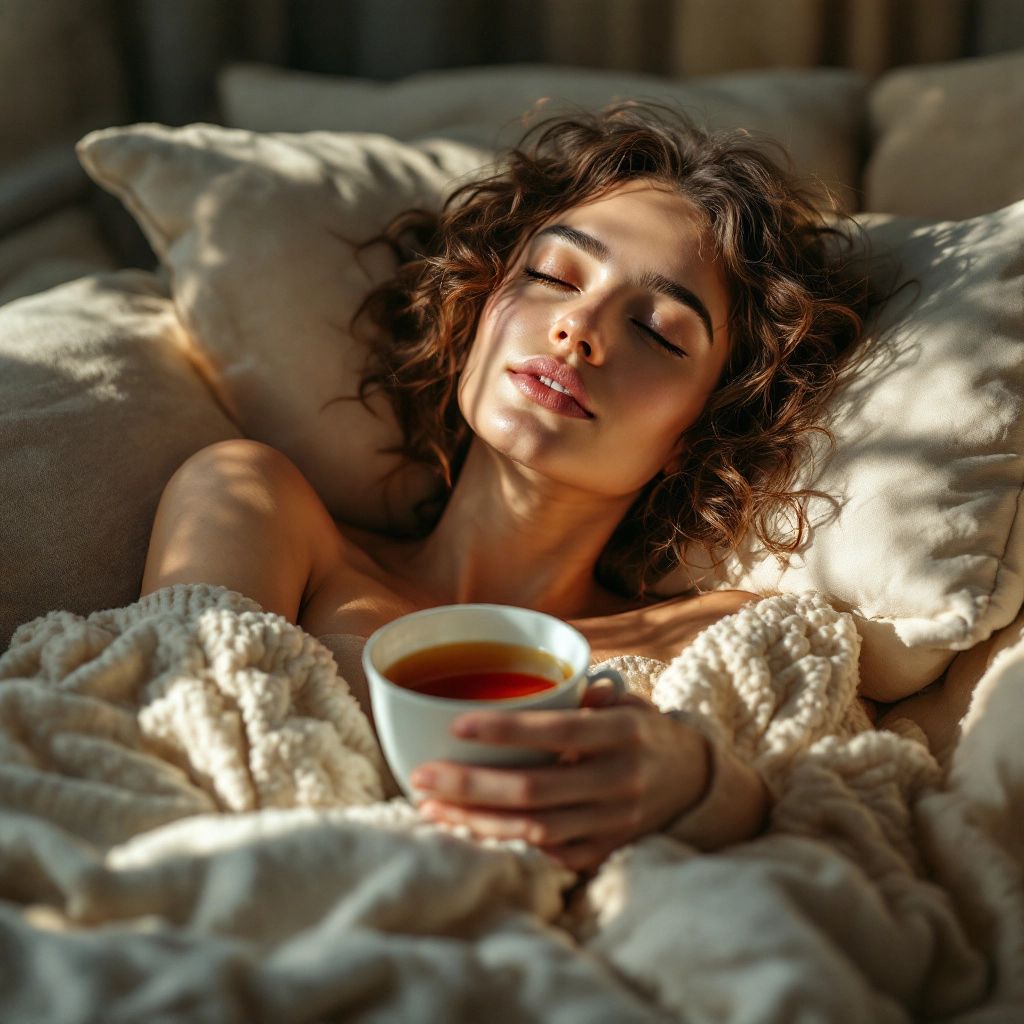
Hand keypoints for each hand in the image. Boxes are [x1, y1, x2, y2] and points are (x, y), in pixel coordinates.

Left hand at [410, 684, 711, 873]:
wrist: (696, 783)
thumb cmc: (644, 732)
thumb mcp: (627, 701)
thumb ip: (586, 693)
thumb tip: (539, 689)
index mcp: (622, 733)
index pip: (556, 732)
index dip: (505, 730)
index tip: (456, 724)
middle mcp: (618, 780)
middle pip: (532, 790)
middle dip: (469, 785)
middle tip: (420, 775)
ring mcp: (613, 822)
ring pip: (534, 829)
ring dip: (477, 820)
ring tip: (432, 805)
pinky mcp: (607, 850)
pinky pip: (550, 852)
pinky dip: (508, 841)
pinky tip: (471, 826)